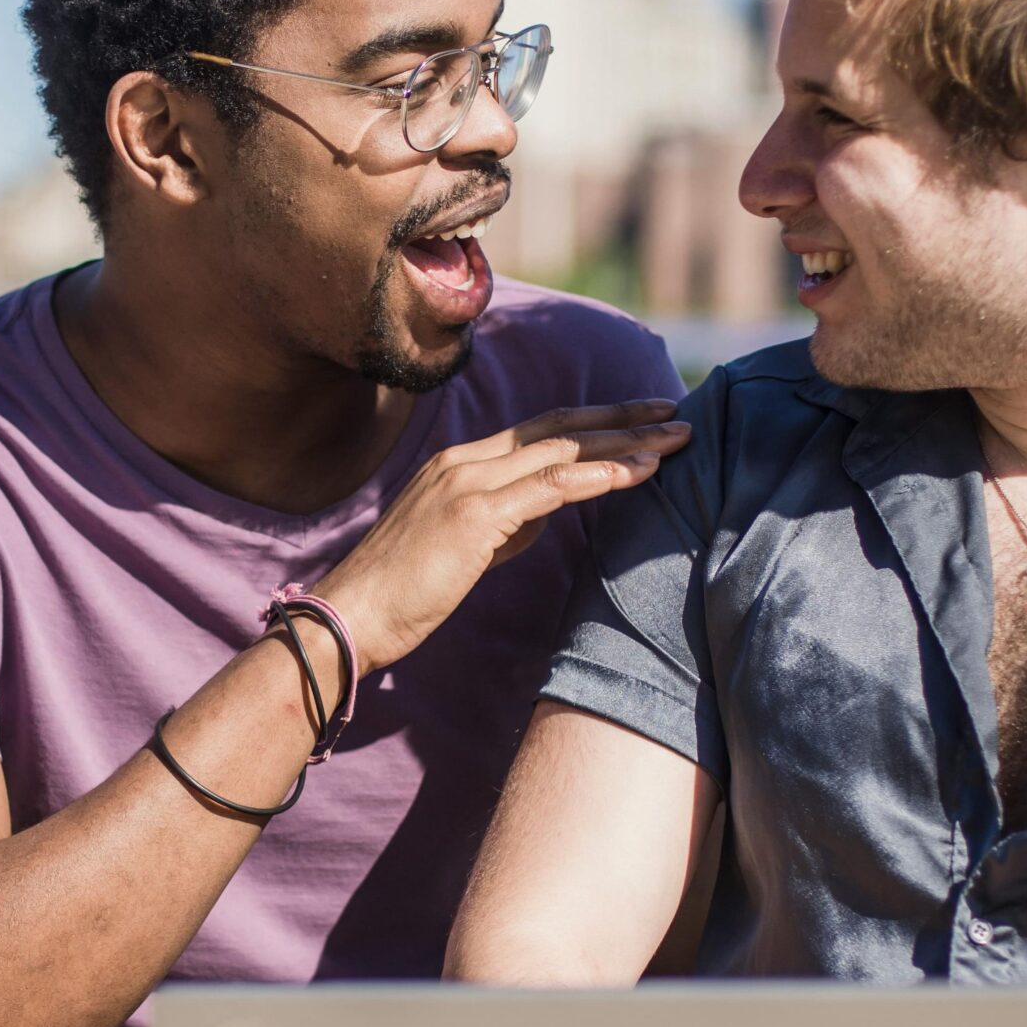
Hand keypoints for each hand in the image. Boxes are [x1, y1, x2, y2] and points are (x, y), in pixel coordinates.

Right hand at [315, 400, 688, 676]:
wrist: (351, 618)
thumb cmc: (402, 594)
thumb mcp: (462, 548)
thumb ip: (504, 523)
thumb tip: (545, 513)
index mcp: (459, 464)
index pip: (539, 430)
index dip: (593, 420)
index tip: (640, 417)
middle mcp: (465, 460)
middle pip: (559, 426)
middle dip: (621, 416)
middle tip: (673, 408)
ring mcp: (468, 482)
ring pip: (563, 448)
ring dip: (626, 440)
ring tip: (675, 437)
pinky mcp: (475, 514)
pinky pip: (552, 485)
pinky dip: (601, 475)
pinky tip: (640, 472)